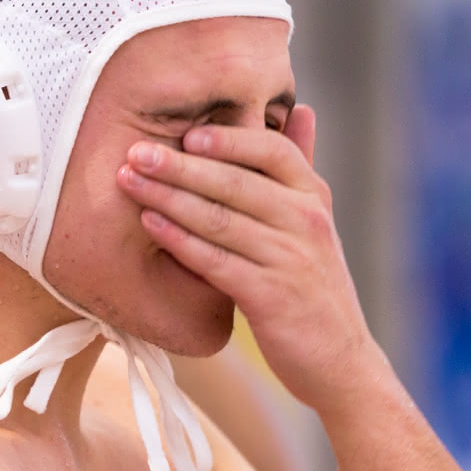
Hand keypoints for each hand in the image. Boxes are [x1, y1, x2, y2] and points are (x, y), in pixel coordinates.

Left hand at [115, 105, 385, 409]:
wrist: (341, 361)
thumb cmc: (315, 286)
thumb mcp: (317, 222)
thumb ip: (302, 168)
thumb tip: (304, 109)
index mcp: (314, 197)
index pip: (271, 150)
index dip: (227, 139)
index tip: (186, 132)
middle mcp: (306, 221)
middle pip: (235, 181)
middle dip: (179, 165)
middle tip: (136, 152)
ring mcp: (289, 258)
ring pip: (219, 218)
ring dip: (169, 197)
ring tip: (129, 182)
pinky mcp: (270, 296)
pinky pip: (215, 261)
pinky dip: (180, 240)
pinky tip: (150, 224)